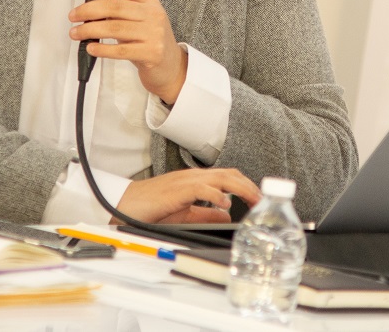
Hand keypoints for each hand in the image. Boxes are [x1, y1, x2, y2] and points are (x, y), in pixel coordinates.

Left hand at [71, 0, 186, 103]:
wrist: (171, 66)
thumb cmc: (151, 41)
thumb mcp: (142, 19)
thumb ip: (121, 11)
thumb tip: (89, 9)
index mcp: (149, 1)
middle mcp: (153, 14)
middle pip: (114, 7)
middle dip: (88, 11)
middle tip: (74, 16)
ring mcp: (154, 34)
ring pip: (114, 28)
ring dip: (89, 30)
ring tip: (77, 33)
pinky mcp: (151, 53)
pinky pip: (120, 50)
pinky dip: (101, 49)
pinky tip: (91, 48)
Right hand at [116, 168, 261, 223]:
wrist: (124, 203)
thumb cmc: (151, 208)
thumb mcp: (185, 212)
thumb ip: (206, 212)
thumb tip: (227, 214)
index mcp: (197, 180)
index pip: (228, 177)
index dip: (247, 186)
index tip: (260, 198)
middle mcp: (194, 176)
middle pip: (230, 175)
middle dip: (250, 186)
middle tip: (264, 200)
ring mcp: (186, 181)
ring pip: (221, 178)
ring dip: (241, 188)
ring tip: (254, 200)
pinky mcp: (177, 190)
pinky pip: (201, 188)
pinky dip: (216, 194)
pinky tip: (225, 203)